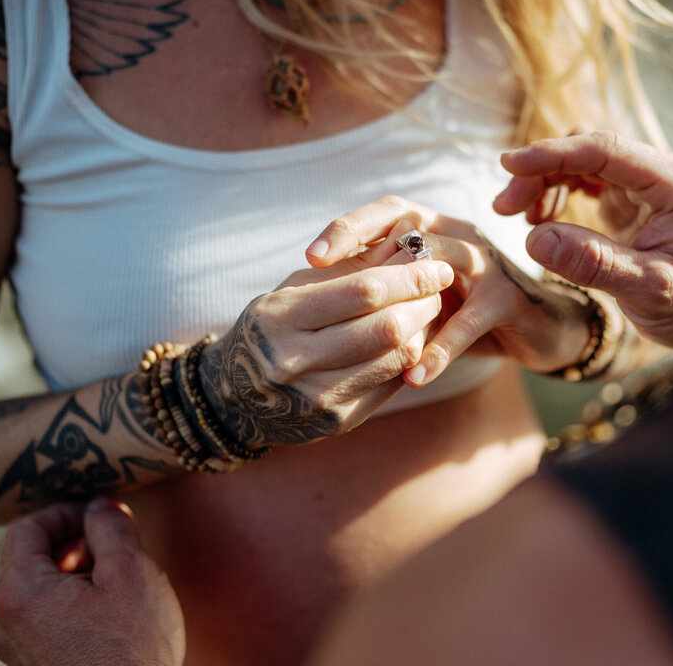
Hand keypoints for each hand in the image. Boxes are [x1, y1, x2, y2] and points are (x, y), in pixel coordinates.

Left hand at [0, 499, 182, 665]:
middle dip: (74, 541)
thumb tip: (100, 506)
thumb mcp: (132, 572)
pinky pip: (46, 617)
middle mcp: (6, 622)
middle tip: (115, 542)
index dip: (65, 511)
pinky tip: (110, 611)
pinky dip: (73, 600)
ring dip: (76, 571)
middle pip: (30, 558)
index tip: (100, 514)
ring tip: (118, 578)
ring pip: (40, 588)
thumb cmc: (132, 649)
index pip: (27, 527)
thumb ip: (111, 528)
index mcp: (20, 593)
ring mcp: (18, 649)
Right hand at [198, 242, 454, 445]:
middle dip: (423, 303)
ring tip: (429, 311)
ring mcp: (316, 398)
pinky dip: (409, 359)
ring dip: (424, 331)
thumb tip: (410, 250)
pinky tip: (414, 341)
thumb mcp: (294, 290)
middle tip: (438, 288)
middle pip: (386, 328)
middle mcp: (294, 361)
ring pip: (395, 359)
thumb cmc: (272, 327)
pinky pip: (390, 385)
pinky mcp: (336, 423)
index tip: (436, 265)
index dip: (409, 277)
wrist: (233, 396)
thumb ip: (348, 270)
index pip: (363, 292)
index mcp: (280, 317)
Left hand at [306, 196, 593, 386]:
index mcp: (436, 227)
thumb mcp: (422, 295)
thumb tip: (321, 297)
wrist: (541, 329)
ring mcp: (487, 263)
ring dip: (400, 299)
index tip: (311, 255)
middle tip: (322, 278)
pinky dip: (440, 350)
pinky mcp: (508, 298)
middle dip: (364, 246)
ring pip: (438, 264)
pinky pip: (469, 321)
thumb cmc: (466, 311)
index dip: (349, 227)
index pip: (388, 211)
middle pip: (410, 225)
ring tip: (364, 332)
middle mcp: (460, 234)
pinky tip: (413, 376)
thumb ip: (385, 288)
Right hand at [495, 131, 672, 347]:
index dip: (554, 153)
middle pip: (590, 149)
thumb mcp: (650, 292)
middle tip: (504, 207)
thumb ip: (595, 264)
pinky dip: (558, 192)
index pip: (607, 149)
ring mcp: (648, 183)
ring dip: (545, 180)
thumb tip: (535, 238)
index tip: (510, 164)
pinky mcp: (633, 198)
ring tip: (517, 216)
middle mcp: (664, 172)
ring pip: (583, 160)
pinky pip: (587, 179)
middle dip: (542, 170)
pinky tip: (540, 219)